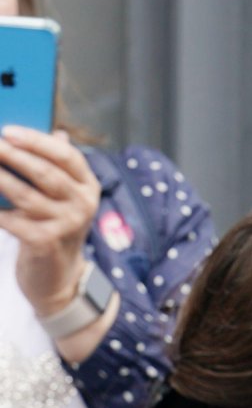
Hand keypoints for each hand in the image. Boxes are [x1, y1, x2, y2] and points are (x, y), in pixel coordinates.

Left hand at [0, 125, 100, 316]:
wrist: (57, 276)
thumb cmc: (54, 226)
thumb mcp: (62, 196)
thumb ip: (55, 164)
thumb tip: (50, 132)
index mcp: (88, 186)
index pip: (66, 156)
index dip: (36, 141)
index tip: (7, 131)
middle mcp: (82, 205)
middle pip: (45, 173)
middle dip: (13, 155)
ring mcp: (66, 226)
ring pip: (25, 195)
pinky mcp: (46, 244)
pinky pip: (13, 220)